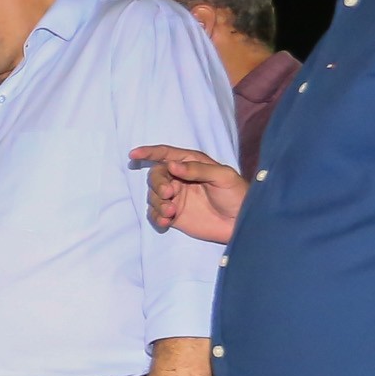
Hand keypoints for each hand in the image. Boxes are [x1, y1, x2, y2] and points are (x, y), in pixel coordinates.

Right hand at [129, 145, 246, 244]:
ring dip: (158, 203)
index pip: (165, 155)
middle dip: (157, 185)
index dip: (149, 153)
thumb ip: (198, 169)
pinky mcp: (174, 215)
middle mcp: (180, 179)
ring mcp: (176, 198)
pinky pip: (155, 213)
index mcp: (191, 164)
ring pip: (153, 196)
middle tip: (168, 195)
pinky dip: (156, 216)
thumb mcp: (223, 176)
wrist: (240, 222)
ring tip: (172, 212)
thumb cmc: (237, 194)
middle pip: (156, 176)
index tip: (133, 155)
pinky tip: (166, 221)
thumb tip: (172, 165)